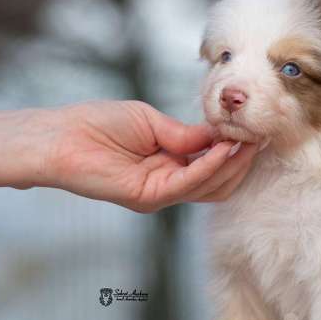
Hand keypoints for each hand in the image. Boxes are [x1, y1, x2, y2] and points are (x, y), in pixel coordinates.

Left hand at [40, 101, 256, 211]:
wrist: (61, 137)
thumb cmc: (98, 124)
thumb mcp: (151, 122)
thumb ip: (185, 134)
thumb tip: (219, 135)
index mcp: (170, 165)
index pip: (214, 166)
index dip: (236, 150)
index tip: (255, 131)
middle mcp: (168, 184)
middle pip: (218, 182)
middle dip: (241, 160)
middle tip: (259, 137)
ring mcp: (159, 194)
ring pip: (209, 187)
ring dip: (231, 163)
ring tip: (246, 140)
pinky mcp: (147, 197)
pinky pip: (188, 184)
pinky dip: (209, 166)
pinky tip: (223, 149)